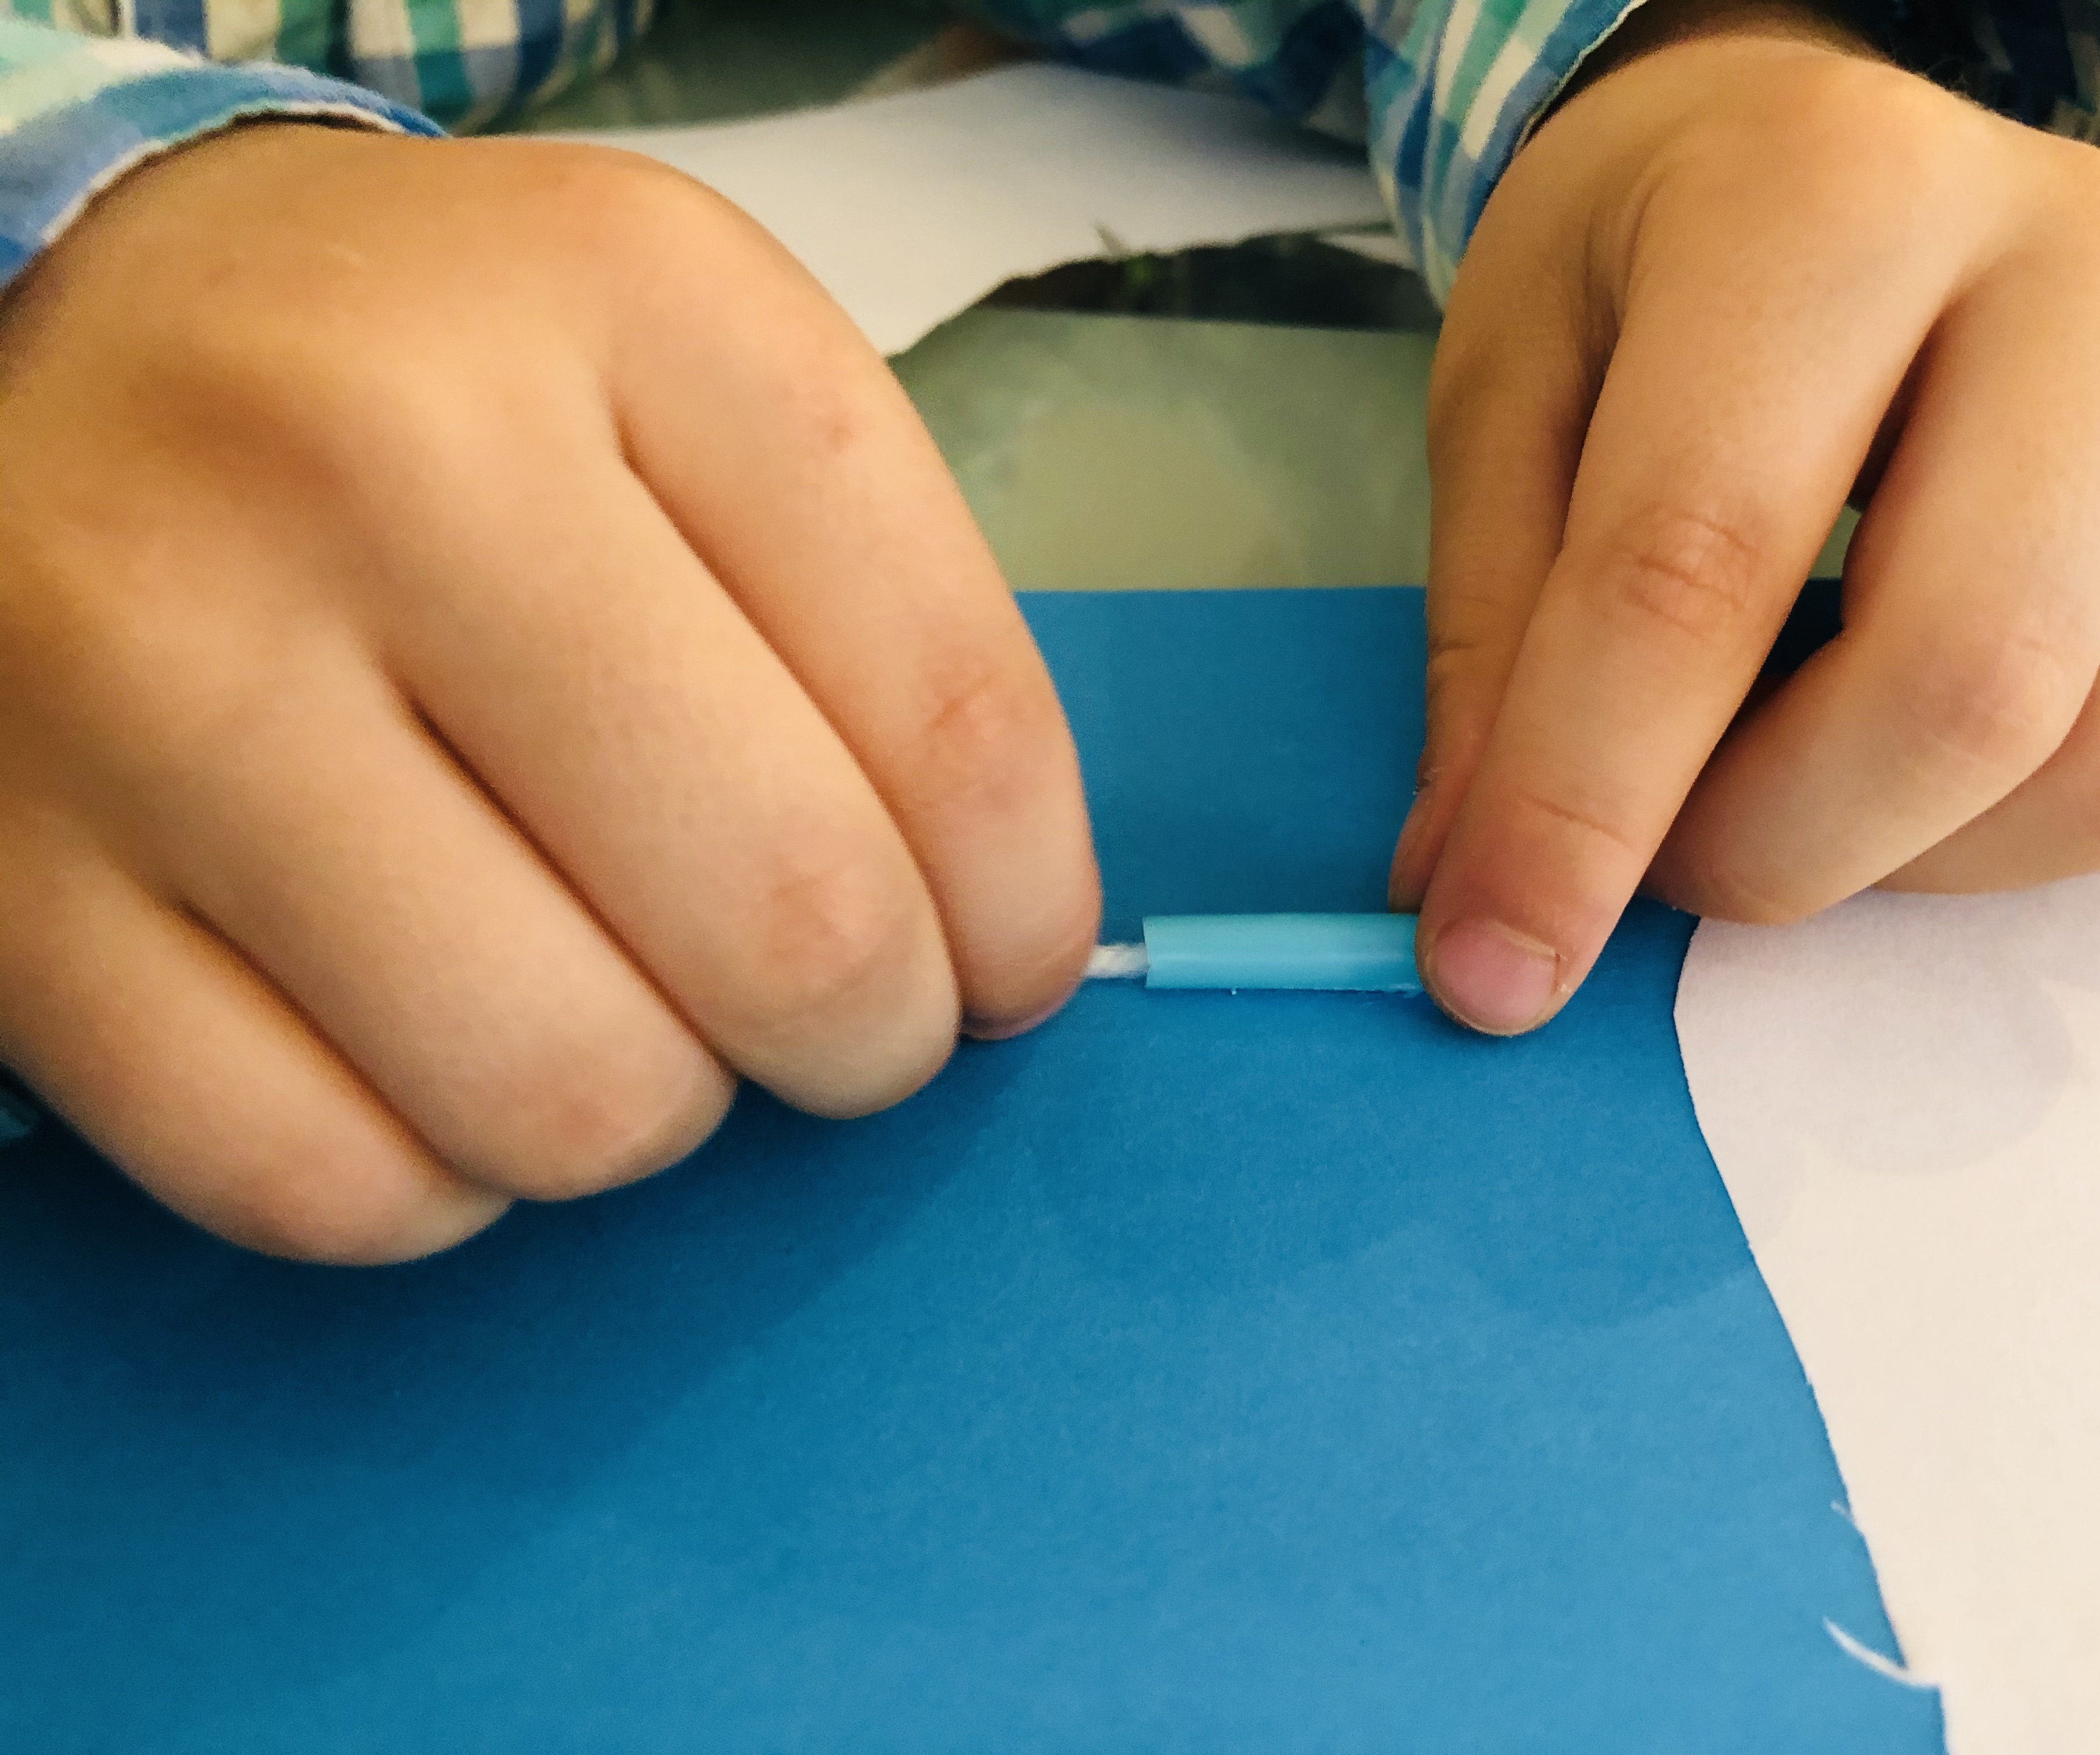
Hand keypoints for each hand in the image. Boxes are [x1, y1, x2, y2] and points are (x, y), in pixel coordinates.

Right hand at [0, 126, 1097, 1259]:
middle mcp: (381, 463)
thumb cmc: (438, 381)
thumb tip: (998, 941)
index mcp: (628, 307)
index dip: (1027, 907)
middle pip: (784, 924)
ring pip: (570, 1097)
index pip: (953, 713)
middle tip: (848, 1016)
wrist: (50, 329)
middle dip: (871, 1035)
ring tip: (627, 1004)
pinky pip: (331, 1183)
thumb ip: (884, 618)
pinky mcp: (11, 883)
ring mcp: (161, 678)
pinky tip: (445, 1052)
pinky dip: (445, 1178)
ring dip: (659, 1106)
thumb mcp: (697, 379)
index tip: (1011, 958)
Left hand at [1391, 1, 2099, 1033]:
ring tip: (1793, 787)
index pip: (1700, 562)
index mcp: (1834, 199)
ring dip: (1919, 859)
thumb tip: (1470, 902)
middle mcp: (2080, 267)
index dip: (1582, 805)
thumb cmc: (1640, 277)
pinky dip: (2056, 834)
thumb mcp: (1503, 408)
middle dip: (1778, 847)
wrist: (1817, 161)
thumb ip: (1491, 649)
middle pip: (1974, 676)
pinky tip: (1931, 764)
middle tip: (1664, 853)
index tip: (1490, 971)